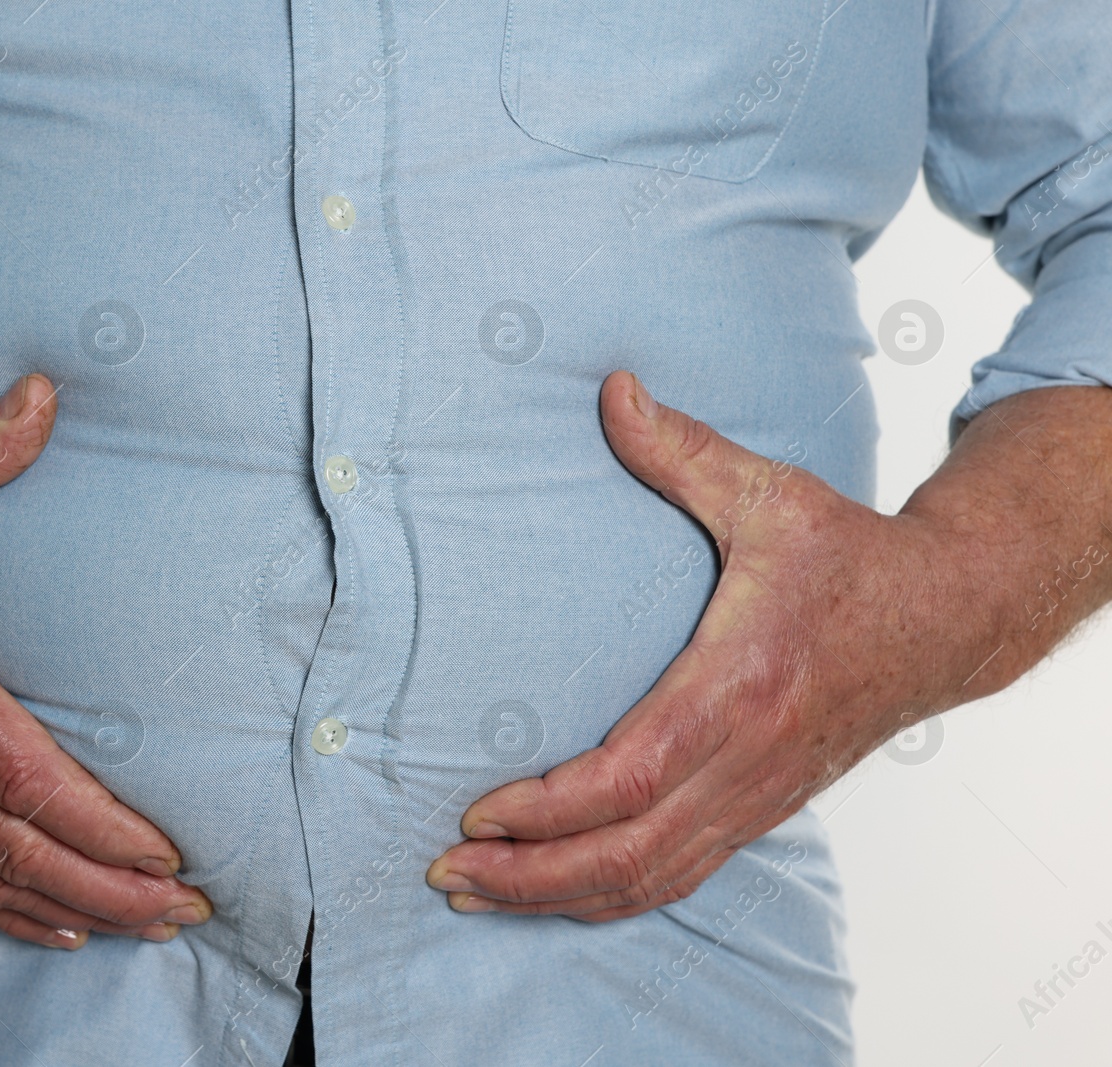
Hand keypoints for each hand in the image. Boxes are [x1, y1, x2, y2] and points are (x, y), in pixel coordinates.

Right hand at [0, 374, 210, 947]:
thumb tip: (44, 393)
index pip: (23, 775)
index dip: (102, 824)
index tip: (172, 848)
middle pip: (19, 848)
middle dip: (113, 886)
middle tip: (191, 906)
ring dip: (76, 906)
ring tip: (153, 924)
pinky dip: (9, 908)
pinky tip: (62, 922)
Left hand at [426, 370, 996, 920]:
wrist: (944, 619)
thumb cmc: (848, 556)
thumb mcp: (769, 493)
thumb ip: (682, 450)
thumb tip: (612, 388)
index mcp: (739, 686)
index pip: (631, 779)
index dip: (549, 811)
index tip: (475, 812)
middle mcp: (747, 760)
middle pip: (628, 854)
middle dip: (531, 876)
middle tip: (446, 871)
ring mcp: (757, 797)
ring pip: (651, 880)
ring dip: (559, 898)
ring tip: (475, 894)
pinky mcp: (761, 809)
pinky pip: (679, 876)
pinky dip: (611, 896)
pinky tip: (554, 893)